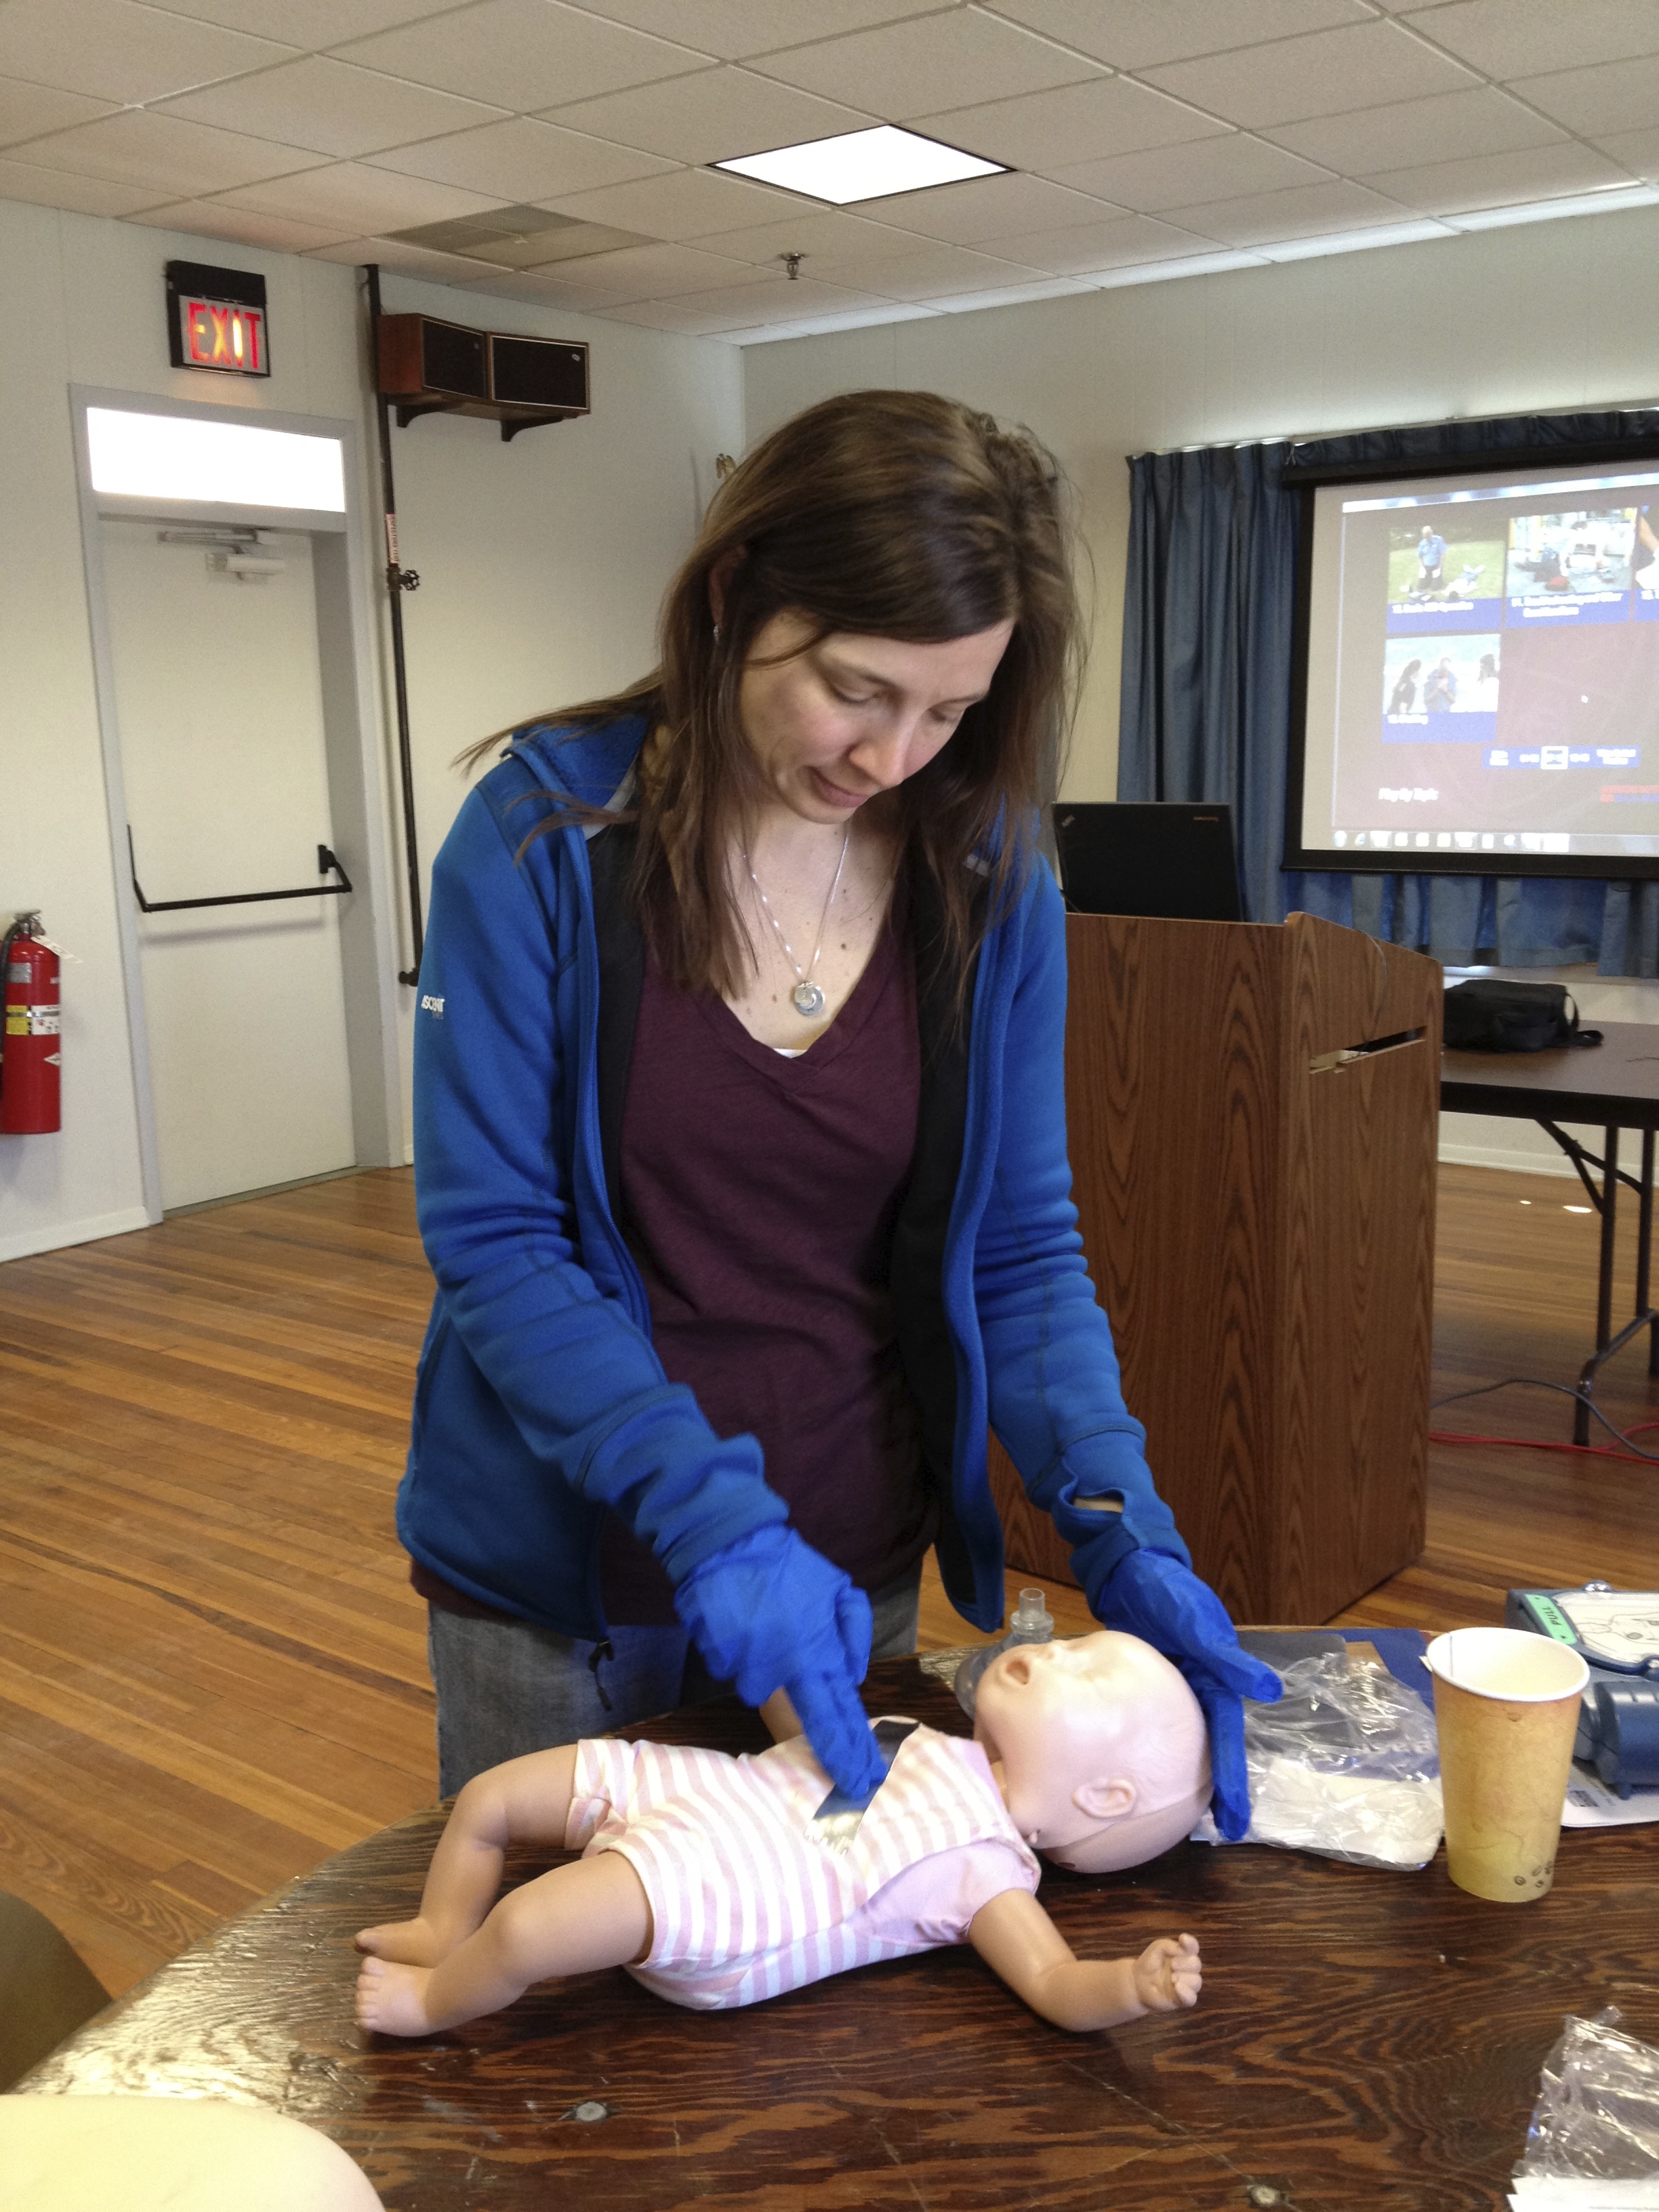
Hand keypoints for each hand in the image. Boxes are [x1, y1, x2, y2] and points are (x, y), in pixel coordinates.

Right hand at [674, 1527, 883, 1800]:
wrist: (728, 1541)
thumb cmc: (790, 1565)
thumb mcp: (840, 1588)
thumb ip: (854, 1633)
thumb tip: (853, 1677)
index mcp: (816, 1651)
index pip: (838, 1715)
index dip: (851, 1751)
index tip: (863, 1781)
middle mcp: (781, 1669)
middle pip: (801, 1716)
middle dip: (821, 1737)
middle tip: (833, 1750)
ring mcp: (745, 1667)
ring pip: (759, 1687)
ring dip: (765, 1669)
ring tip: (765, 1628)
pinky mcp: (715, 1660)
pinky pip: (732, 1668)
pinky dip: (738, 1653)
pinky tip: (740, 1623)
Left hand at [1092, 1549, 1280, 1842]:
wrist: (1129, 1566)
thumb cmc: (1166, 1591)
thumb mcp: (1195, 1624)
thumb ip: (1225, 1657)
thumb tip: (1268, 1691)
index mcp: (1219, 1679)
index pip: (1228, 1740)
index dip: (1233, 1782)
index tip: (1235, 1824)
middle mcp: (1200, 1688)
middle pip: (1209, 1746)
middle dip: (1214, 1788)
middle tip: (1213, 1831)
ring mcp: (1172, 1687)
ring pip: (1181, 1737)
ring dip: (1182, 1771)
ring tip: (1172, 1813)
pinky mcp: (1144, 1682)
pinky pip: (1150, 1722)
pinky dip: (1148, 1746)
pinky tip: (1133, 1767)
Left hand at [1133, 1933, 1201, 2013]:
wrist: (1137, 1982)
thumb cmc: (1149, 1963)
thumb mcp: (1157, 1948)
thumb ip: (1169, 1945)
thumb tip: (1182, 1950)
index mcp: (1182, 1955)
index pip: (1193, 1947)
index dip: (1191, 1943)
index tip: (1182, 1939)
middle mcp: (1187, 1970)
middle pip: (1196, 1964)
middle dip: (1185, 1963)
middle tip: (1171, 1965)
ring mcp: (1185, 1985)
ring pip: (1196, 1981)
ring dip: (1185, 1977)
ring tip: (1172, 1978)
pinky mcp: (1181, 2000)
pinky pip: (1191, 1998)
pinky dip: (1186, 1993)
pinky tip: (1177, 1987)